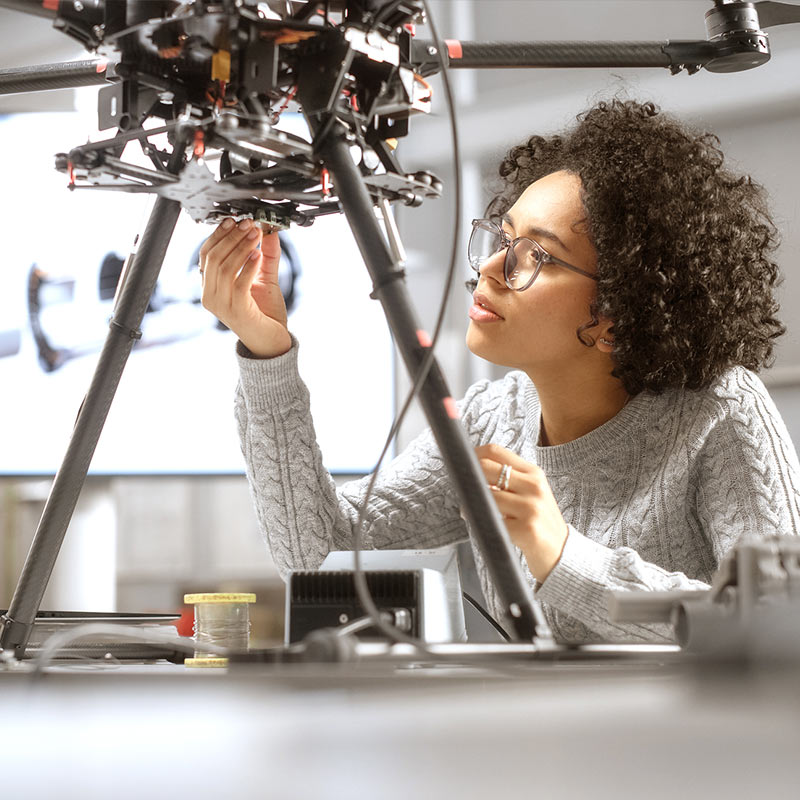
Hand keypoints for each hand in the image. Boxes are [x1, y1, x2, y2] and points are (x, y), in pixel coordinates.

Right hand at [199, 218, 291, 357]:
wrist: (272, 342)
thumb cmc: (265, 314)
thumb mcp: (264, 279)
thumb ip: (266, 255)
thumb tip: (269, 230)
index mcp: (211, 287)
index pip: (206, 254)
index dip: (219, 235)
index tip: (234, 220)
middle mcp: (211, 296)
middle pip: (214, 258)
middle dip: (232, 237)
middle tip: (248, 224)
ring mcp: (222, 305)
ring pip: (224, 267)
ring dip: (241, 247)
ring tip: (256, 235)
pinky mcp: (237, 311)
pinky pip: (239, 283)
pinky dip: (248, 266)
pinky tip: (258, 254)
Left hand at [475, 444, 568, 582]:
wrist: (561, 552)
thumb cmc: (539, 521)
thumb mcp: (531, 493)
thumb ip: (508, 479)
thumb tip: (472, 471)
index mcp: (534, 473)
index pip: (496, 451)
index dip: (473, 455)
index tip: (463, 464)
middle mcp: (534, 486)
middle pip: (487, 468)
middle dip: (469, 477)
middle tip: (462, 487)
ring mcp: (531, 507)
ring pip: (487, 495)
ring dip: (470, 502)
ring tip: (470, 509)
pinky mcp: (526, 529)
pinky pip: (491, 520)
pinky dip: (479, 521)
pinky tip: (481, 524)